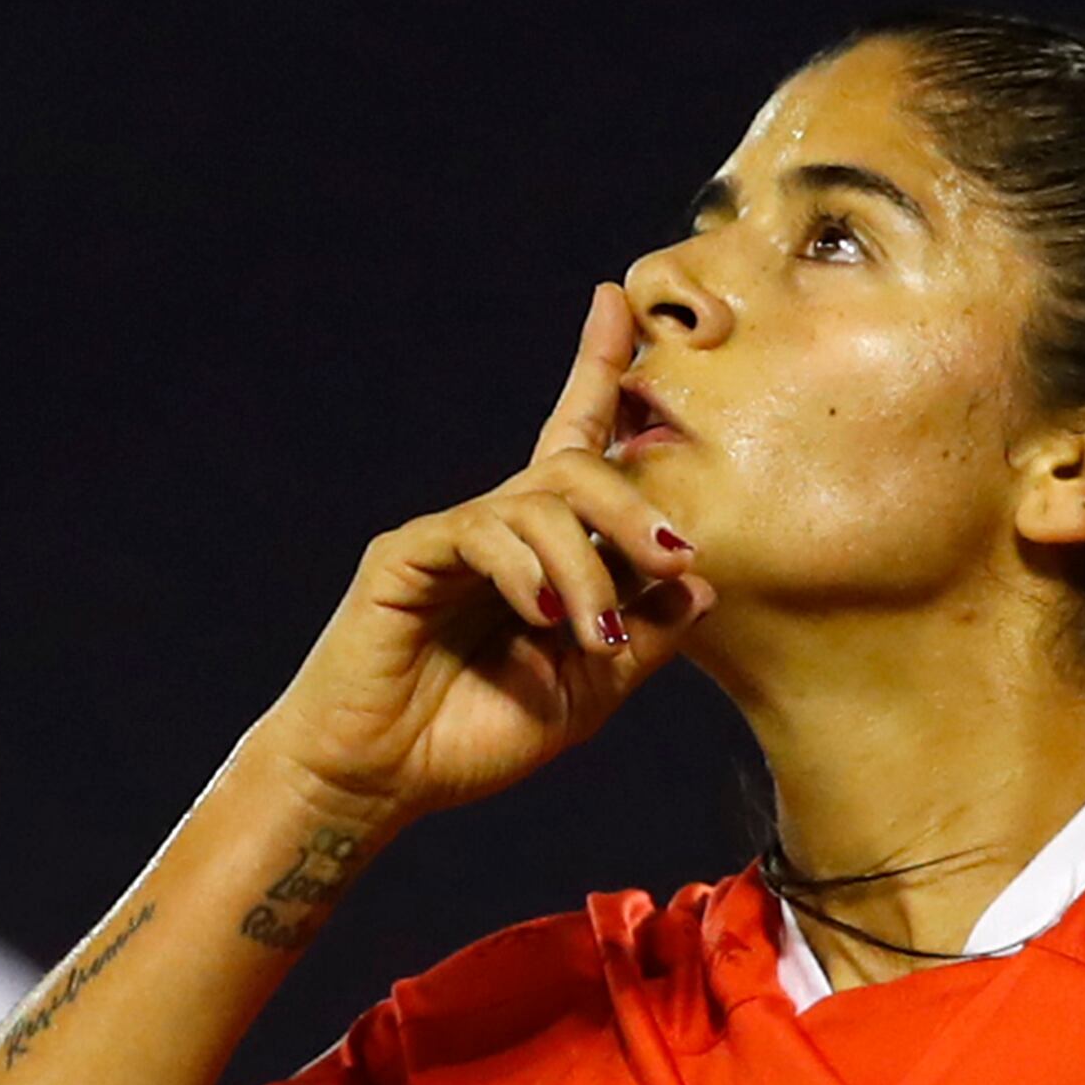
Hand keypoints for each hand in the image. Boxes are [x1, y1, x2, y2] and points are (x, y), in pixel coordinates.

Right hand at [254, 283, 712, 824]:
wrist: (382, 781)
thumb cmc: (477, 736)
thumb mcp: (590, 693)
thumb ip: (647, 638)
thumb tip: (701, 578)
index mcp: (544, 553)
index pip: (578, 444)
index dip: (598, 371)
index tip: (619, 303)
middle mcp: (500, 530)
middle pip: (579, 468)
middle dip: (638, 507)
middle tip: (676, 556)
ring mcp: (452, 537)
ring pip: (540, 505)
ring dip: (587, 569)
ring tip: (596, 635)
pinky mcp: (407, 555)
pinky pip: (480, 533)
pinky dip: (524, 570)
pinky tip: (538, 615)